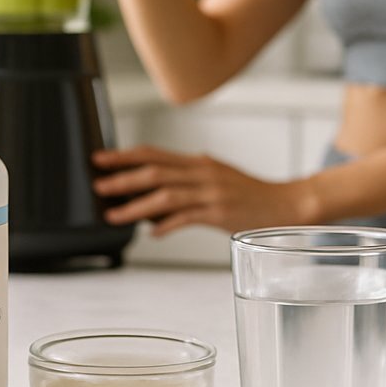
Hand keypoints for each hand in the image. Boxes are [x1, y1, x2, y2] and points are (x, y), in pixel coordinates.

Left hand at [92, 145, 312, 235]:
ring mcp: (211, 193)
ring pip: (165, 195)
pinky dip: (167, 225)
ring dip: (135, 205)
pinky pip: (187, 218)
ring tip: (113, 214)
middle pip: (154, 171)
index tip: (100, 158)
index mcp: (198, 162)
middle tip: (98, 185)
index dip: (124, 155)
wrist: (287, 205)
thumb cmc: (249, 195)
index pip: (154, 153)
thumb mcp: (215, 178)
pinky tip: (152, 233)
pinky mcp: (220, 213)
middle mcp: (202, 173)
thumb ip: (186, 181)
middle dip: (122, 178)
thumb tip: (152, 196)